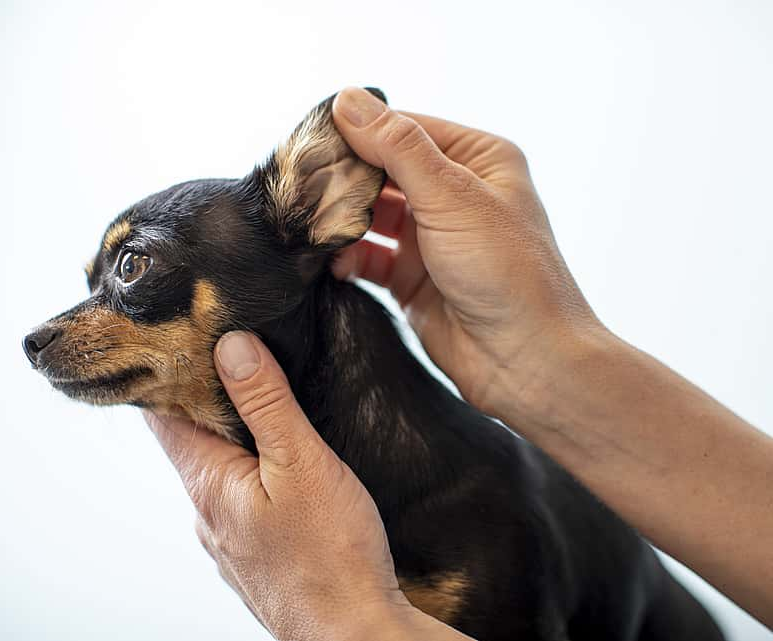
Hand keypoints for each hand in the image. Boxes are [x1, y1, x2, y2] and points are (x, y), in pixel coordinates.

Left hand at [145, 331, 423, 640]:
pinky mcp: (255, 556)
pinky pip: (241, 500)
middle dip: (204, 400)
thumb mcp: (300, 463)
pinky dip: (251, 472)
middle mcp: (207, 514)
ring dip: (232, 438)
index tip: (183, 338)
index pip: (162, 416)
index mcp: (207, 484)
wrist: (352, 636)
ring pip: (218, 472)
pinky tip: (282, 469)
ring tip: (263, 406)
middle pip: (189, 442)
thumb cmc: (331, 556)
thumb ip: (265, 403)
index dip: (169, 374)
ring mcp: (229, 540)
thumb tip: (230, 345)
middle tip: (233, 357)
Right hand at [331, 87, 601, 419]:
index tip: (310, 142)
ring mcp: (431, 238)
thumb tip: (347, 100)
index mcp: (478, 160)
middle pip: (382, 170)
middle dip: (345, 178)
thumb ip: (398, 148)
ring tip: (312, 223)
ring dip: (342, 218)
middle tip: (302, 186)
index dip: (358, 132)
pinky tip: (334, 261)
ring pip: (371, 214)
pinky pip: (368, 256)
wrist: (526, 361)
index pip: (403, 129)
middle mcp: (454, 194)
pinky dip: (347, 256)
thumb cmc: (508, 274)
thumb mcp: (453, 197)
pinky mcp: (413, 278)